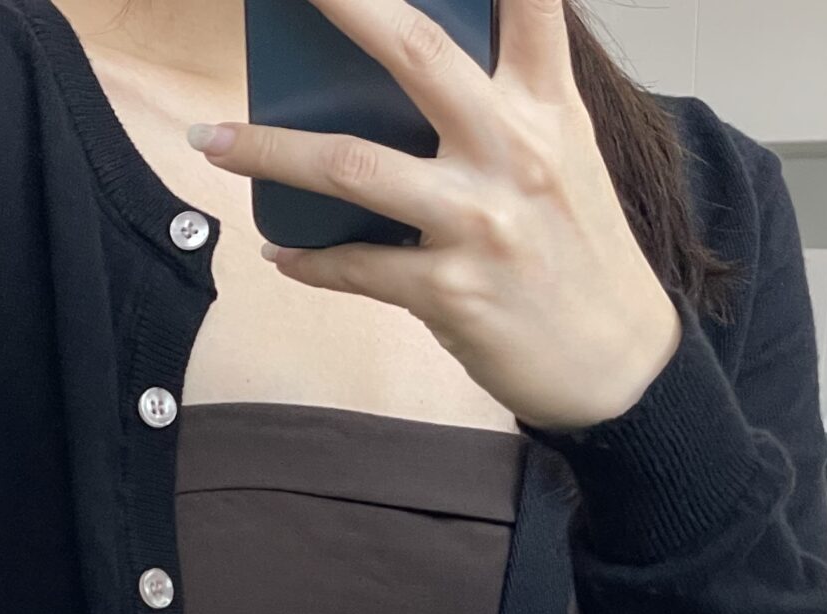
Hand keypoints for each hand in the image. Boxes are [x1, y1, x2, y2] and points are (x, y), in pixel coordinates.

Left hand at [189, 0, 681, 432]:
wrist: (616, 363)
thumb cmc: (579, 251)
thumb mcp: (564, 155)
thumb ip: (507, 100)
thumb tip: (418, 62)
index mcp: (548, 106)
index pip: (528, 2)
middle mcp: (514, 151)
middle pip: (416, 51)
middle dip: (343, 3)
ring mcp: (478, 223)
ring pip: (352, 166)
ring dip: (267, 149)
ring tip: (210, 138)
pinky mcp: (450, 292)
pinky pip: (356, 267)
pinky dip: (310, 259)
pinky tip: (281, 250)